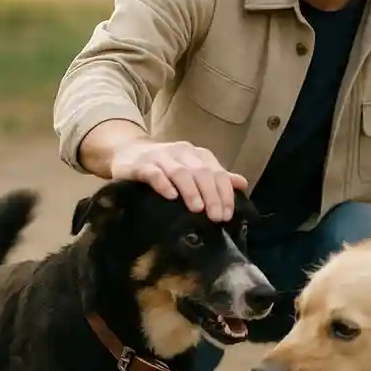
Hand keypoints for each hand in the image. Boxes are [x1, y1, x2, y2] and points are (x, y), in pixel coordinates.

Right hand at [110, 138, 247, 220]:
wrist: (127, 152)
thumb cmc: (165, 166)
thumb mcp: (192, 169)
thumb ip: (216, 177)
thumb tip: (242, 183)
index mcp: (197, 154)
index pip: (217, 172)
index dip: (225, 193)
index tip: (227, 214)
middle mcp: (181, 152)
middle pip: (201, 172)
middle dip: (212, 195)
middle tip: (216, 217)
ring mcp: (161, 157)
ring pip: (180, 172)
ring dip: (191, 190)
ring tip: (197, 209)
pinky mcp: (141, 165)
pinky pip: (154, 173)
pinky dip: (163, 184)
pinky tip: (170, 196)